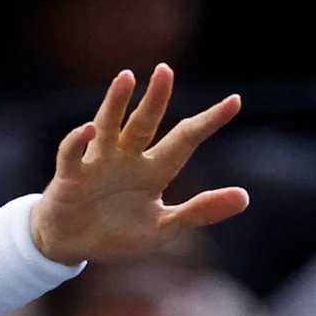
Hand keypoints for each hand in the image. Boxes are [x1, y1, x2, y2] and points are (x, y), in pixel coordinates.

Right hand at [32, 65, 248, 263]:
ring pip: (109, 126)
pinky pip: (73, 155)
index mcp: (153, 171)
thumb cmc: (117, 234)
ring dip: (115, 103)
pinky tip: (88, 129)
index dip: (209, 121)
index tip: (235, 101)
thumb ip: (201, 212)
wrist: (71, 245)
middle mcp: (127, 159)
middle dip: (156, 98)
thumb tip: (245, 196)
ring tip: (126, 78)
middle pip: (144, 123)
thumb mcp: (165, 228)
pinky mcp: (70, 178)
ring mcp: (98, 165)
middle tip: (165, 70)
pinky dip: (78, 142)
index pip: (185, 139)